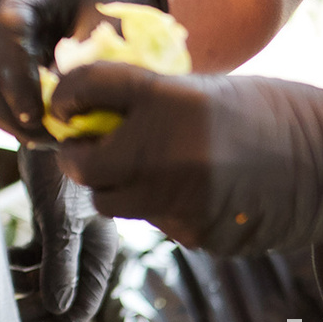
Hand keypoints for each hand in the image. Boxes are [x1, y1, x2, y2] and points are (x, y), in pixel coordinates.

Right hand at [0, 0, 166, 139]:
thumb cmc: (108, 1)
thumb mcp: (107, 25)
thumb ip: (83, 62)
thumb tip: (58, 110)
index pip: (5, 26)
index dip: (16, 76)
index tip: (37, 117)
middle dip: (0, 105)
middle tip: (37, 137)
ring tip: (40, 137)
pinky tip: (31, 126)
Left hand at [11, 145, 119, 321]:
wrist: (45, 124)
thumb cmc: (60, 168)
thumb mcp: (61, 219)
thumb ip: (60, 263)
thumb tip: (58, 309)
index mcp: (100, 249)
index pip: (87, 299)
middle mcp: (87, 245)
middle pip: (65, 290)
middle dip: (40, 305)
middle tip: (13, 314)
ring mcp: (67, 233)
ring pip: (48, 273)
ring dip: (28, 283)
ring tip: (5, 287)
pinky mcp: (50, 220)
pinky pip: (35, 253)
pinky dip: (21, 260)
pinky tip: (5, 260)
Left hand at [52, 63, 322, 256]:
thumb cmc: (261, 113)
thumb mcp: (199, 90)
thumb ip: (145, 100)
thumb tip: (84, 111)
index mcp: (168, 100)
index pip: (88, 87)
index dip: (65, 94)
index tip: (62, 104)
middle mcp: (167, 151)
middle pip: (84, 166)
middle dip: (78, 159)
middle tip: (85, 149)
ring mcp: (180, 198)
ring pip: (112, 202)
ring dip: (116, 187)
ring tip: (145, 170)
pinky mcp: (195, 233)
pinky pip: (154, 223)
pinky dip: (161, 208)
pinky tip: (194, 192)